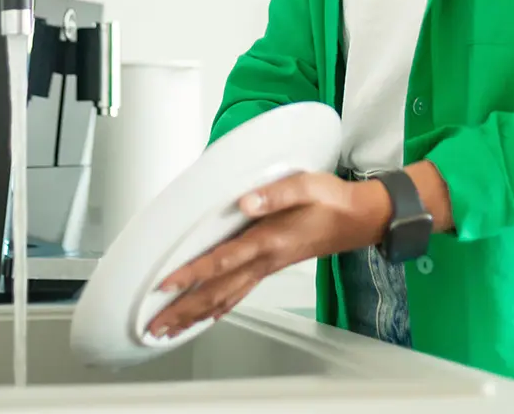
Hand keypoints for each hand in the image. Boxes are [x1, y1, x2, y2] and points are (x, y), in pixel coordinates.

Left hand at [144, 170, 392, 339]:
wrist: (358, 219)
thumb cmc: (331, 200)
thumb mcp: (307, 185)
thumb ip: (276, 193)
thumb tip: (245, 202)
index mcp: (270, 240)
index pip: (223, 261)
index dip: (193, 273)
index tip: (166, 283)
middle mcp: (265, 260)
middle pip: (216, 291)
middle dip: (183, 309)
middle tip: (154, 324)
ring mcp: (267, 267)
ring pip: (225, 298)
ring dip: (195, 314)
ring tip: (169, 328)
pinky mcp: (270, 267)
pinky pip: (238, 294)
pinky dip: (218, 309)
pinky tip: (206, 316)